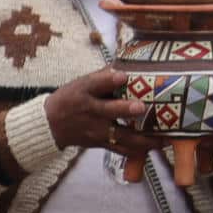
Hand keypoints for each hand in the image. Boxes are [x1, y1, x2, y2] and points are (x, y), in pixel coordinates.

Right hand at [45, 69, 162, 155]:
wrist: (50, 124)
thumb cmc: (70, 99)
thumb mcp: (81, 84)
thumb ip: (104, 76)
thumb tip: (129, 62)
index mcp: (84, 91)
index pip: (94, 83)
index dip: (108, 79)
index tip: (122, 75)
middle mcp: (89, 111)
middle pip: (108, 110)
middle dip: (125, 109)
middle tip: (140, 107)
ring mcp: (95, 129)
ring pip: (120, 135)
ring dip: (142, 138)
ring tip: (162, 137)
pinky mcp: (100, 143)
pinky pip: (121, 149)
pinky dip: (139, 150)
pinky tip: (156, 146)